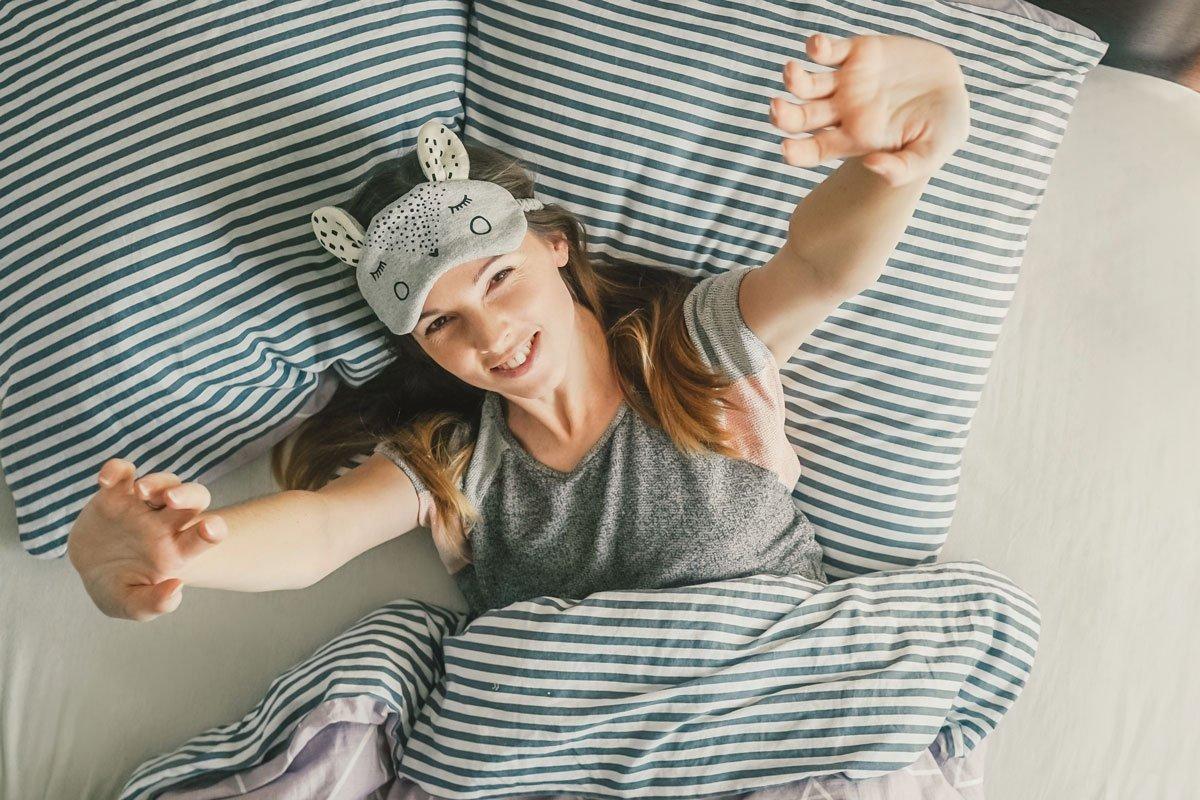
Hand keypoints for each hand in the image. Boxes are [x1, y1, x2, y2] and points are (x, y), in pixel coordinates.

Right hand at [67, 458, 226, 620]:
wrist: (92, 572)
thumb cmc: (121, 589)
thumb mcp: (130, 604)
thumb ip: (153, 603)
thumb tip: (176, 588)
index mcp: (177, 550)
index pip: (205, 535)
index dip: (213, 530)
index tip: (212, 529)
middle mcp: (166, 523)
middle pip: (195, 498)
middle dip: (189, 494)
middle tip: (172, 500)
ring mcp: (142, 505)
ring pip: (164, 481)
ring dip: (157, 481)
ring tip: (141, 491)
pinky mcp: (114, 494)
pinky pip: (122, 473)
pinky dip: (116, 470)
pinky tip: (106, 480)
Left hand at [770, 33, 970, 186]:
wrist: (954, 92)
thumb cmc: (940, 131)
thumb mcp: (930, 154)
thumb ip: (903, 168)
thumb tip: (871, 165)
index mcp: (852, 141)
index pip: (812, 150)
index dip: (795, 152)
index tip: (786, 149)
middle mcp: (842, 112)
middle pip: (800, 117)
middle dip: (784, 115)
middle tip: (777, 108)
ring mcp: (847, 82)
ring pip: (807, 83)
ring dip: (794, 78)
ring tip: (792, 72)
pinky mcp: (858, 53)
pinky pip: (829, 50)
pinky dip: (817, 47)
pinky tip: (816, 47)